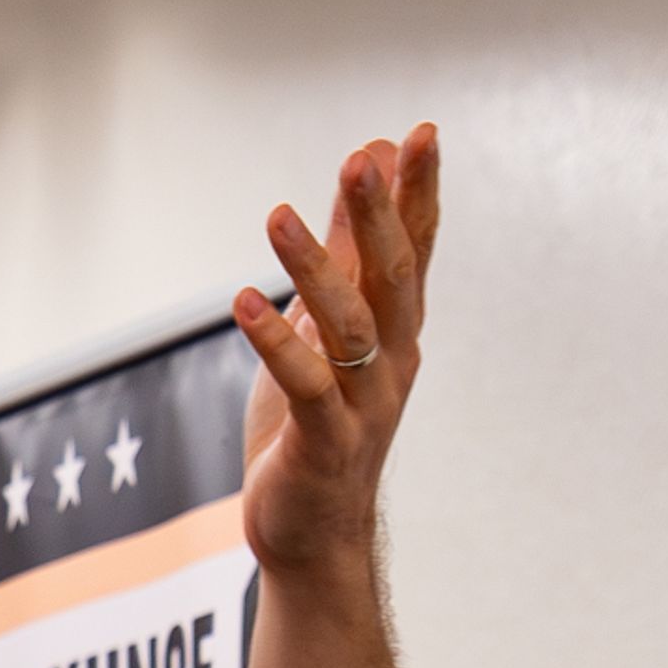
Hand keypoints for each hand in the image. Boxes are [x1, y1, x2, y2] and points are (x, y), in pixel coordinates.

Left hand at [236, 124, 440, 587]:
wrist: (314, 534)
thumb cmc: (317, 426)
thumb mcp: (328, 330)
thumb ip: (345, 254)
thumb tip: (363, 172)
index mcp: (396, 333)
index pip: (413, 252)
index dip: (419, 195)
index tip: (421, 133)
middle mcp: (392, 363)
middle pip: (391, 279)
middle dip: (380, 217)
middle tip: (362, 158)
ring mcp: (363, 404)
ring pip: (348, 326)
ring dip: (315, 268)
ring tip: (276, 216)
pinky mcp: (324, 444)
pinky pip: (307, 386)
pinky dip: (276, 344)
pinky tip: (245, 302)